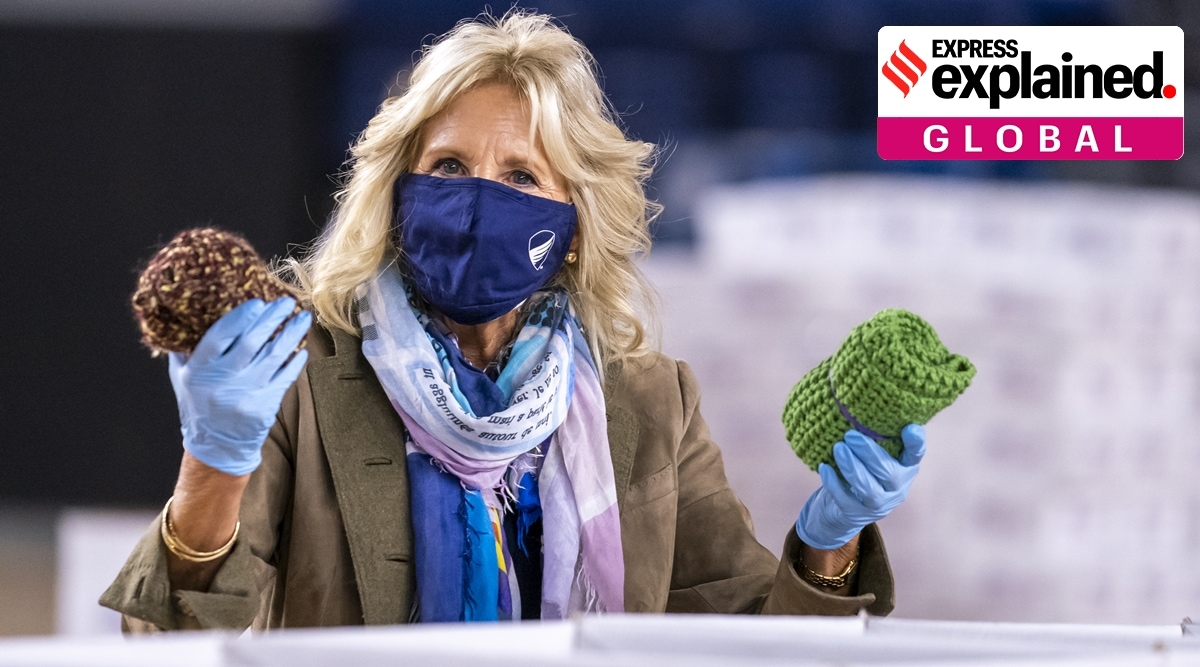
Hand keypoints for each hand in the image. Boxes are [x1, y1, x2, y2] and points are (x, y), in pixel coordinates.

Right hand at [168, 298, 310, 475]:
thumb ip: (185, 349)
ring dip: (291, 334)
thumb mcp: (182, 377)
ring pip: (274, 357)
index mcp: (199, 370)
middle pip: (252, 342)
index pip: (220, 336)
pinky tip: (301, 349)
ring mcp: (246, 395)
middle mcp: (222, 382)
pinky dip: (295, 362)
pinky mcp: (265, 406)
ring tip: (303, 318)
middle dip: (273, 318)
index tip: (258, 302)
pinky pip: (285, 378)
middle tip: (287, 302)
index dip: (241, 317)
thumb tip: (192, 314)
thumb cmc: (199, 405)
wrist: (216, 446)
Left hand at [795, 424, 925, 549]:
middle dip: (870, 453)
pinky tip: (824, 467)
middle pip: (889, 473)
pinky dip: (834, 484)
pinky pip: (846, 500)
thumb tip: (854, 404)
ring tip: (838, 448)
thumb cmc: (861, 469)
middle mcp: (897, 487)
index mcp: (905, 467)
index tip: (910, 428)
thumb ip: (872, 436)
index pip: (915, 455)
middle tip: (850, 435)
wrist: (843, 508)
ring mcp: (879, 504)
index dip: (916, 443)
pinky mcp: (858, 514)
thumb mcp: (871, 454)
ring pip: (870, 489)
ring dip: (853, 468)